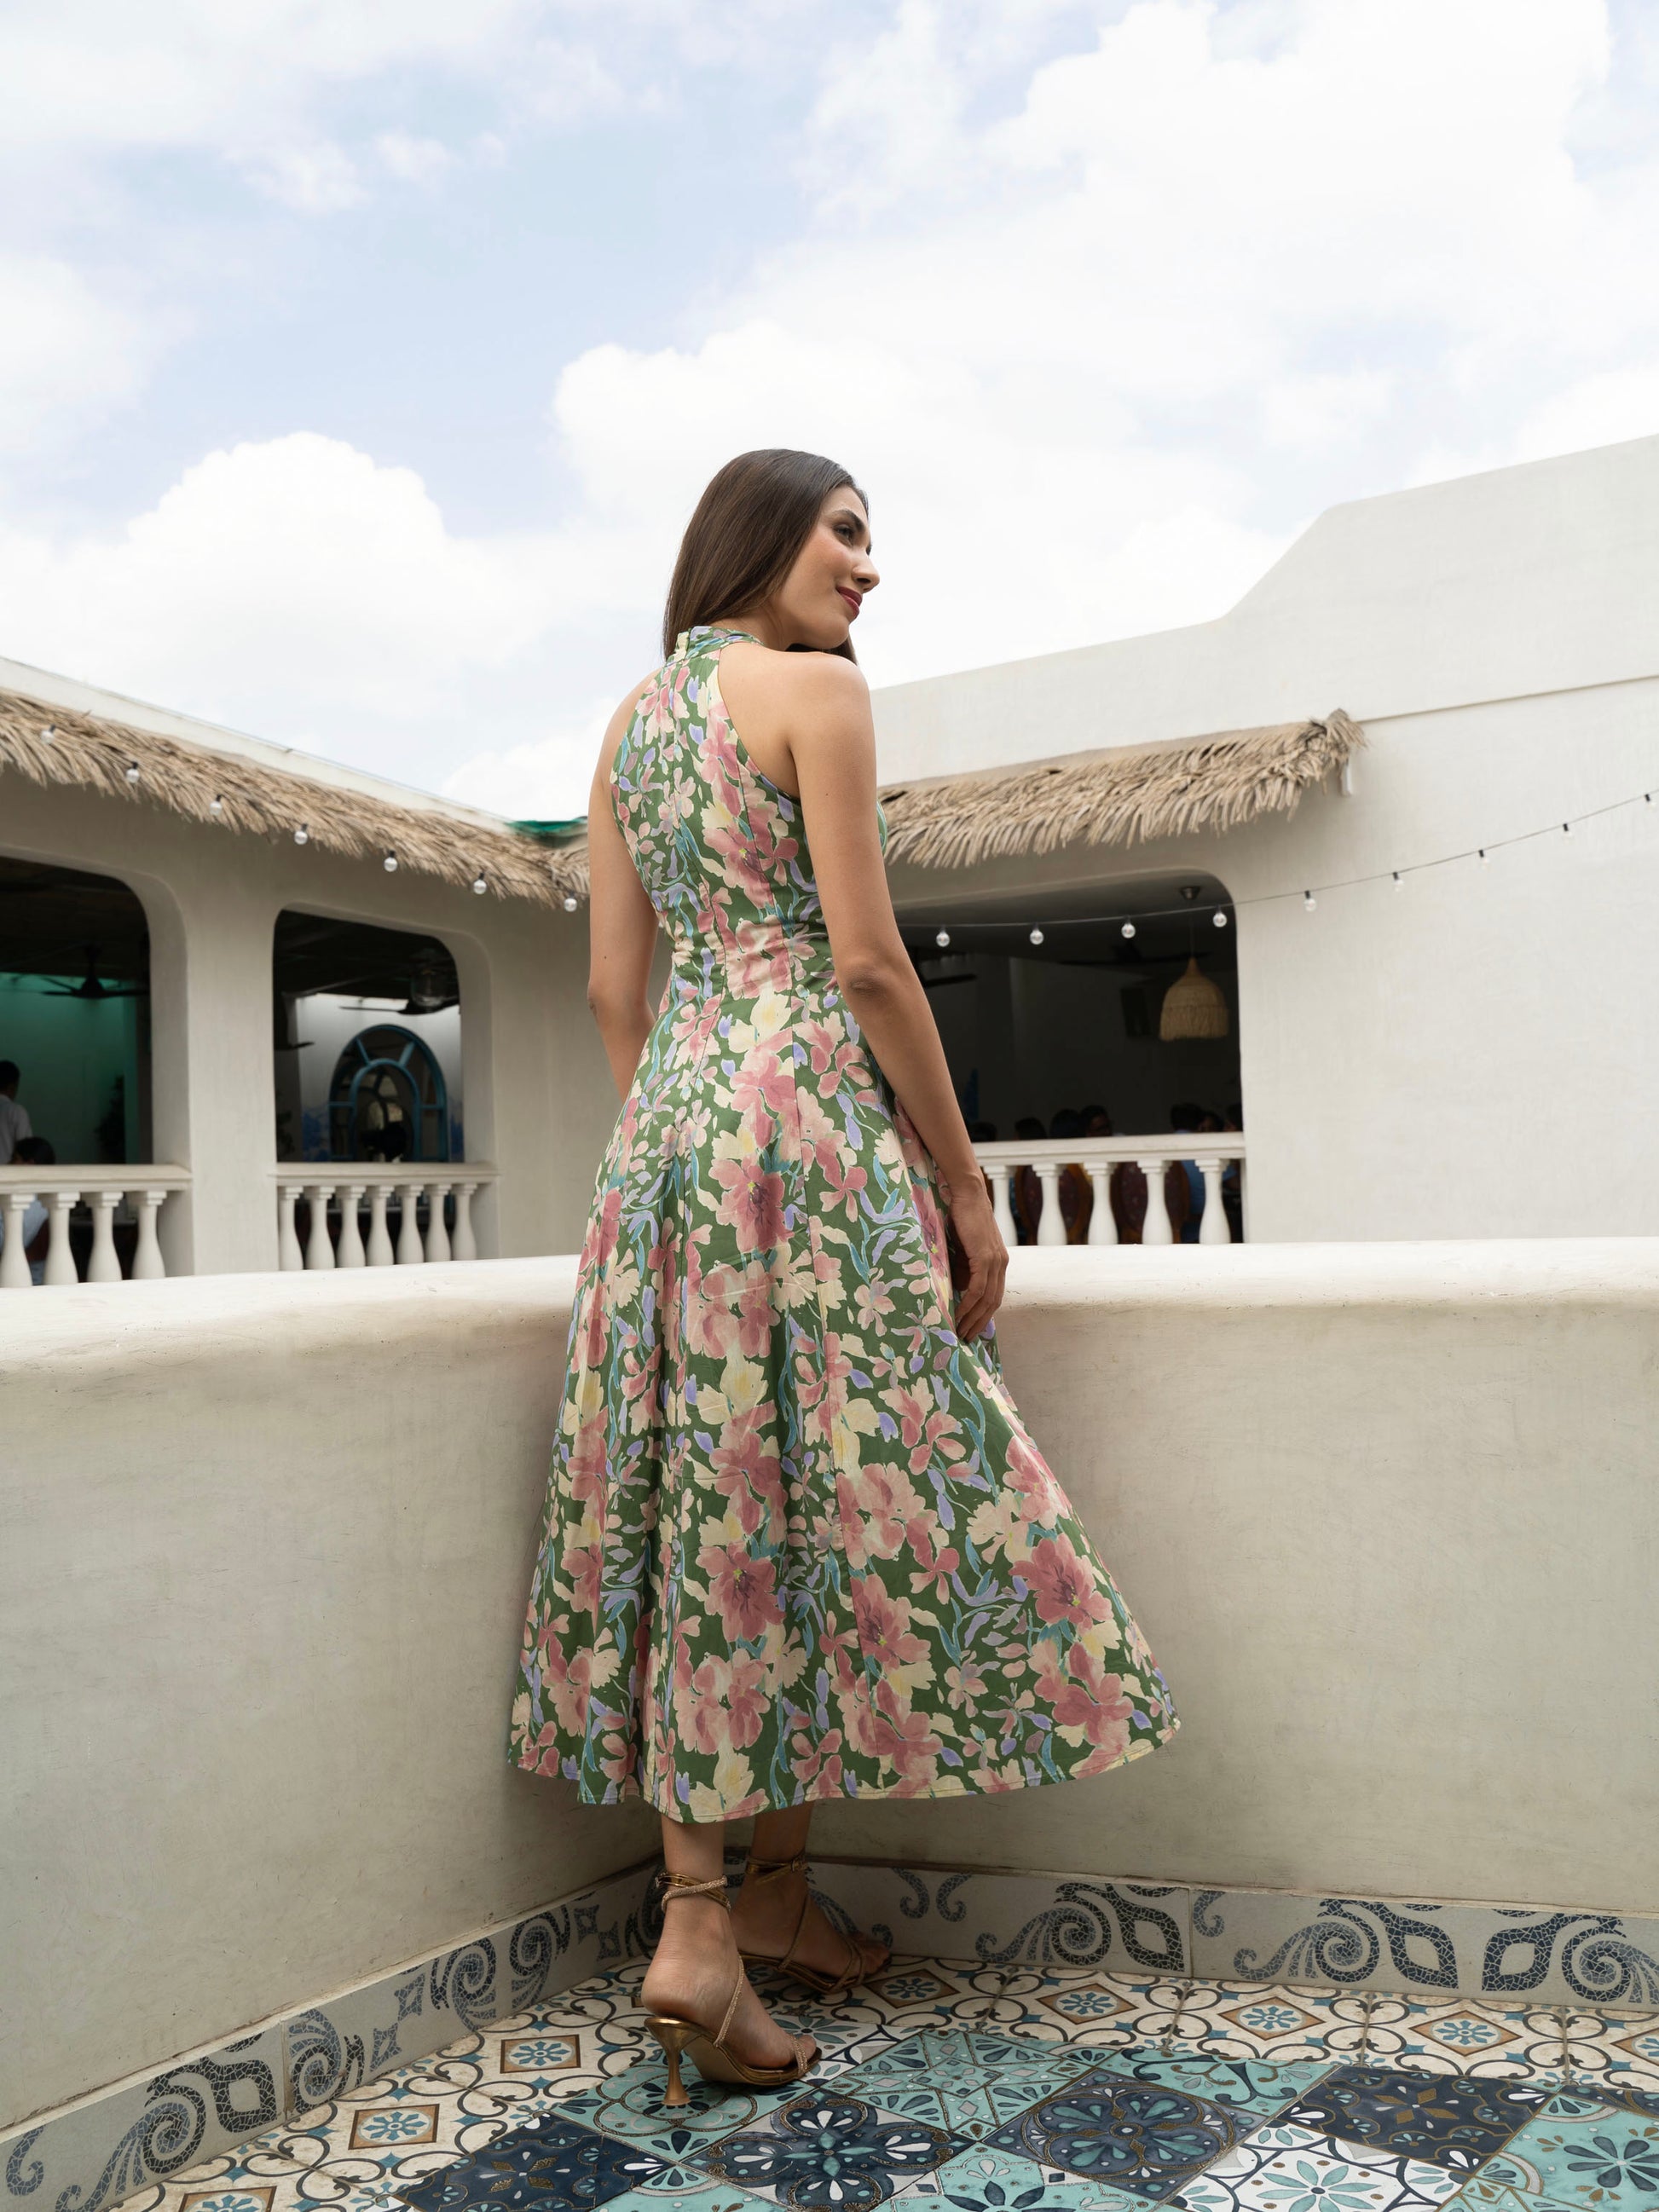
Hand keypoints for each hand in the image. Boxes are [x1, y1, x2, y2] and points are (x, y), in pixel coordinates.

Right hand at [948, 1183, 1007, 1344]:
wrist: (967, 1194)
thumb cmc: (961, 1217)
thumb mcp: (963, 1248)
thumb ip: (964, 1267)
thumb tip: (958, 1288)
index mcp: (999, 1262)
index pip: (994, 1295)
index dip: (984, 1315)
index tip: (971, 1329)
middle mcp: (1001, 1263)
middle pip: (994, 1303)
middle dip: (979, 1323)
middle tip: (965, 1339)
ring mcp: (995, 1261)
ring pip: (987, 1299)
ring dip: (972, 1318)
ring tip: (959, 1332)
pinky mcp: (985, 1257)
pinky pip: (978, 1288)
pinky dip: (968, 1304)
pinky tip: (958, 1314)